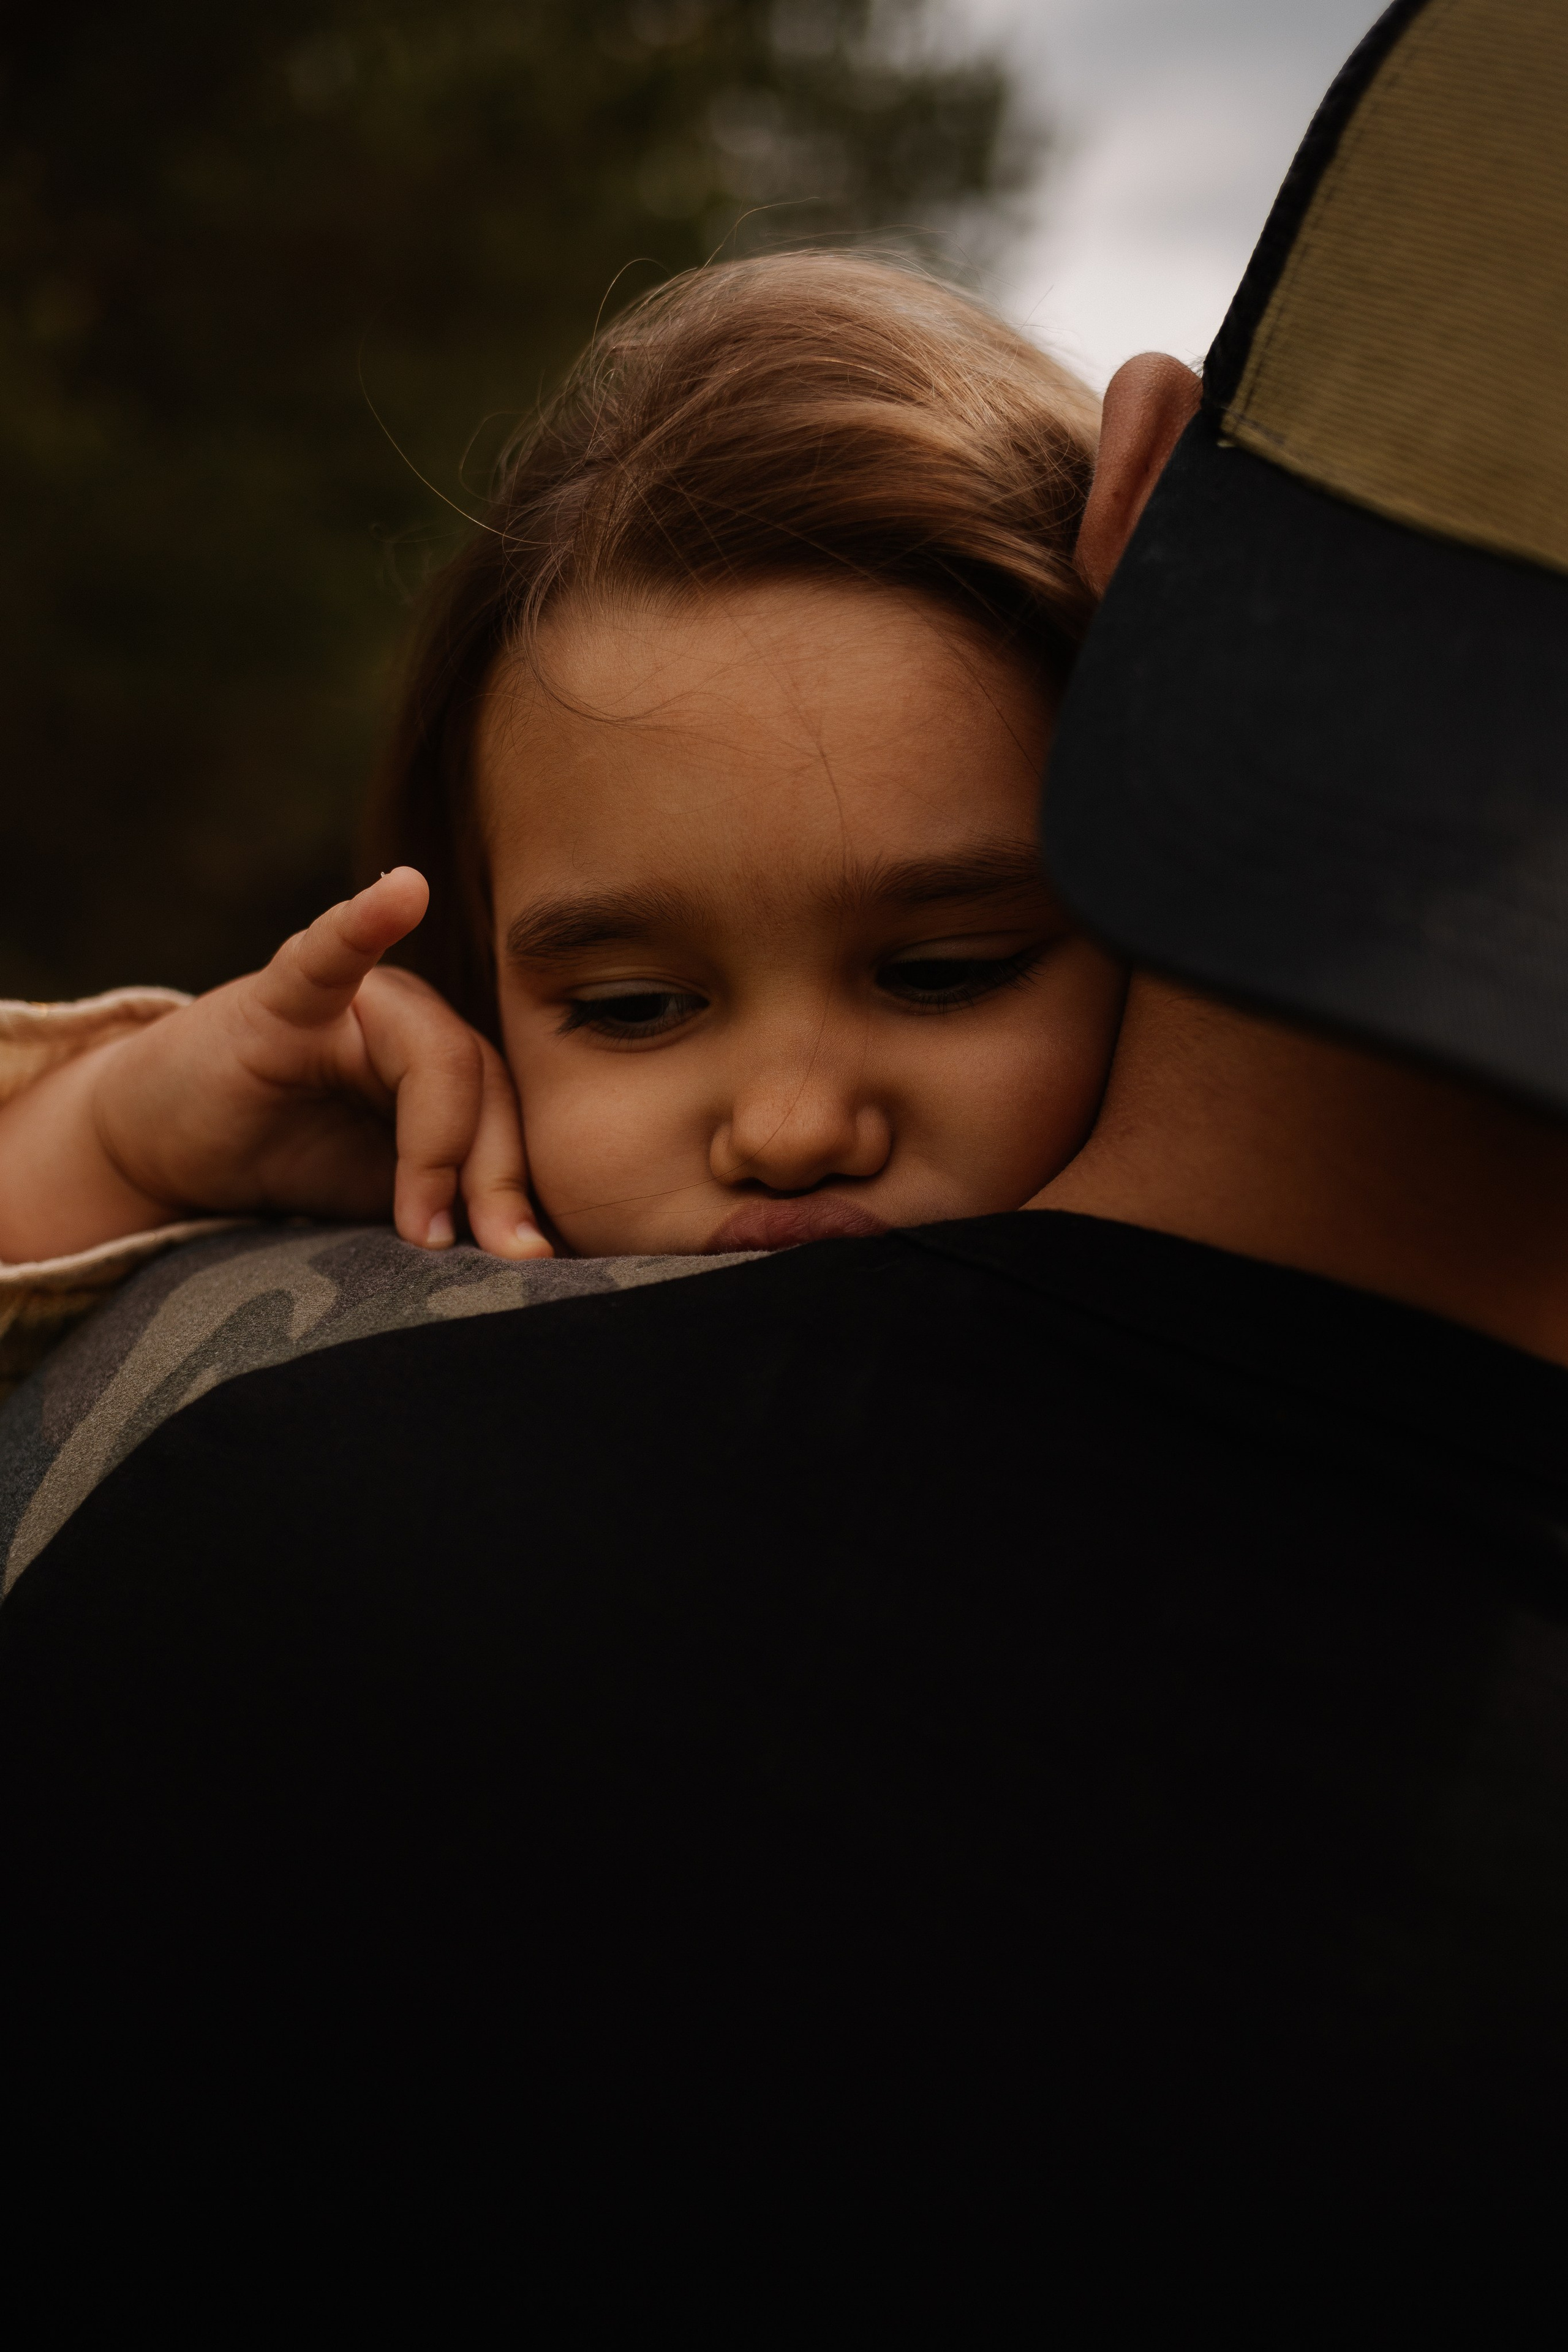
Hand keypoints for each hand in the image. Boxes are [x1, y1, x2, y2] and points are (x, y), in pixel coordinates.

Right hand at [0, 869, 551, 1262]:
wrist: (163, 1150)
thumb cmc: (286, 1164)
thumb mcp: (382, 1199)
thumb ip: (449, 1209)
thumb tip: (534, 1261)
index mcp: (452, 1071)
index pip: (512, 1120)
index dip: (522, 1192)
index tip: (527, 1263)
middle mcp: (416, 1024)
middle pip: (488, 1088)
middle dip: (498, 1180)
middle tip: (503, 1256)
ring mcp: (356, 1005)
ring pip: (438, 1055)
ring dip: (439, 1148)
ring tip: (422, 1229)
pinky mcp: (283, 998)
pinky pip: (329, 956)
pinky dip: (364, 924)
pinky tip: (404, 892)